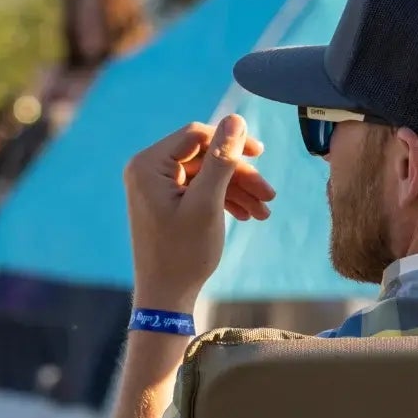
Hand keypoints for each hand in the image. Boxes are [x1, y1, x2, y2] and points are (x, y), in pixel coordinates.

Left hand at [124, 115, 273, 310]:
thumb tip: (237, 119)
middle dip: (239, 174)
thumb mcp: (208, 203)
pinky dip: (224, 200)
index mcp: (148, 164)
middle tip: (270, 195)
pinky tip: (248, 216)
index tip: (262, 155)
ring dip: (238, 190)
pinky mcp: (166, 203)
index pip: (197, 135)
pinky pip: (200, 190)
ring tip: (264, 212)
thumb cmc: (183, 253)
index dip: (231, 141)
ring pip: (207, 175)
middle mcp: (147, 170)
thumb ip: (222, 159)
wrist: (166, 298)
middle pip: (205, 156)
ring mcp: (155, 187)